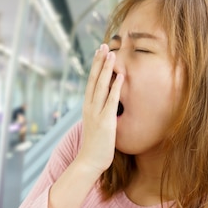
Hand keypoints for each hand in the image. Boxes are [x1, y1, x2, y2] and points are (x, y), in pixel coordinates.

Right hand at [76, 44, 122, 176]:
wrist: (89, 161)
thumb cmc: (96, 145)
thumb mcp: (96, 124)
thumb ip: (100, 113)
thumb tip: (107, 104)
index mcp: (87, 106)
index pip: (91, 82)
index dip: (95, 66)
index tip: (99, 52)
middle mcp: (89, 106)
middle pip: (93, 79)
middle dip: (99, 62)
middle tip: (103, 45)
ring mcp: (96, 113)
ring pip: (101, 86)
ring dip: (106, 69)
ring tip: (111, 54)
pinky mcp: (105, 121)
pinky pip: (111, 100)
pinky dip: (116, 87)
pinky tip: (120, 75)